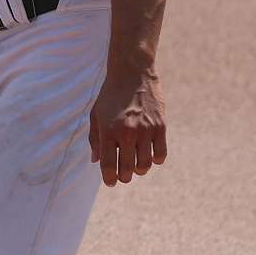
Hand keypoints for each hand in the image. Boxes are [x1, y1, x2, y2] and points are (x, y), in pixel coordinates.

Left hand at [88, 63, 166, 186]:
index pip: (109, 166)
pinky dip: (155, 160)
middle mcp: (127, 133)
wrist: (132, 73)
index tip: (111, 181)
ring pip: (145, 165)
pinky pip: (160, 154)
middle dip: (124, 177)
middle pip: (127, 169)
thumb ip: (95, 139)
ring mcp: (145, 130)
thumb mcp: (96, 115)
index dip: (110, 179)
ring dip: (140, 170)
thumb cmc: (110, 95)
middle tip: (124, 175)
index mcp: (108, 131)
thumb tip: (96, 161)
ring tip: (136, 166)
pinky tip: (150, 155)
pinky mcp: (160, 126)